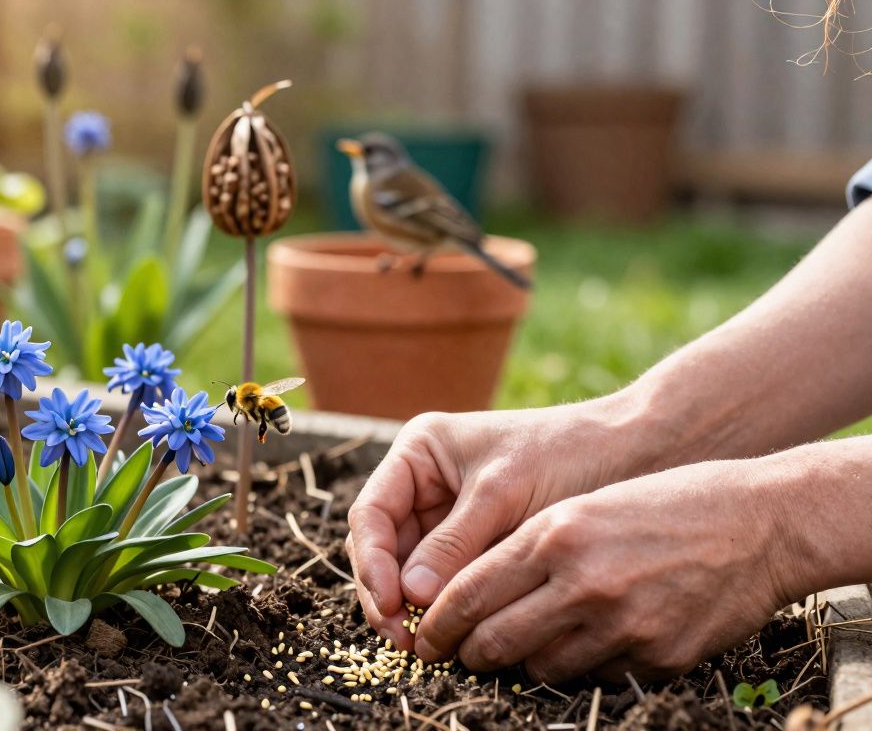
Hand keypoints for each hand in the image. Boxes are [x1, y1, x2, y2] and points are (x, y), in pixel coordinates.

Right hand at [346, 395, 657, 648]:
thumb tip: (410, 597)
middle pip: (383, 549)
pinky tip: (454, 633)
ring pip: (409, 573)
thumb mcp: (504, 493)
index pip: (372, 513)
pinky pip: (446, 583)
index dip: (372, 562)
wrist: (632, 454)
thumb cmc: (567, 453)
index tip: (391, 604)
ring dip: (412, 609)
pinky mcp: (476, 548)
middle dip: (387, 594)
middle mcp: (424, 486)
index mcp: (419, 454)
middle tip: (406, 640)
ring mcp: (448, 518)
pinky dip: (444, 609)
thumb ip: (455, 543)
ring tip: (427, 645)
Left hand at [413, 457, 802, 682]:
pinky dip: (581, 665)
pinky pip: (594, 677)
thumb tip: (468, 596)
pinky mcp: (657, 657)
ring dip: (522, 661)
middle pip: (494, 641)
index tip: (423, 635)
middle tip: (456, 653)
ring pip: (539, 667)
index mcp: (554, 534)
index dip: (437, 623)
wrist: (758, 522)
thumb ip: (526, 547)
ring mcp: (622, 625)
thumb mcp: (581, 506)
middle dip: (467, 653)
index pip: (469, 594)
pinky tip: (588, 641)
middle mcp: (582, 583)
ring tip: (520, 646)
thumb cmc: (661, 503)